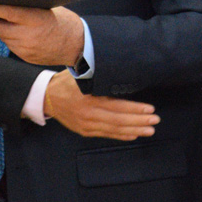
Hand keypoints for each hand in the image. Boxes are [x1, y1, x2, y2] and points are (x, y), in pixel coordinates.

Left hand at [0, 3, 84, 65]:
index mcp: (35, 20)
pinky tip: (4, 29)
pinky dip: (6, 36)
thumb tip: (5, 0)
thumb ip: (27, 7)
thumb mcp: (48, 8)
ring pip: (2, 37)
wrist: (78, 45)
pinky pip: (10, 45)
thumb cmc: (64, 21)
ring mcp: (26, 49)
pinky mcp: (26, 57)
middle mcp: (28, 36)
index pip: (6, 13)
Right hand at [43, 71, 157, 139]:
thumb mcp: (80, 73)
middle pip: (118, 120)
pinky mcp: (85, 131)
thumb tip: (120, 66)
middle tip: (155, 120)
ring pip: (114, 130)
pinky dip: (121, 135)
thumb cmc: (66, 82)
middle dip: (139, 121)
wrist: (46, 97)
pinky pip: (106, 134)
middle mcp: (88, 115)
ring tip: (149, 130)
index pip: (116, 106)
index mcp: (88, 99)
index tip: (150, 109)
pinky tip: (134, 134)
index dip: (134, 109)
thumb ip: (97, 73)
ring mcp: (86, 125)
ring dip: (134, 130)